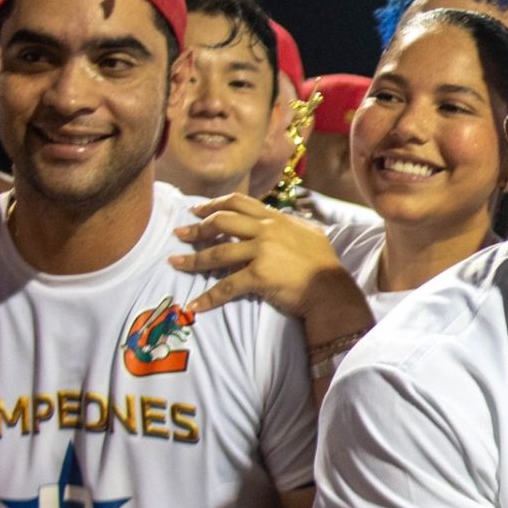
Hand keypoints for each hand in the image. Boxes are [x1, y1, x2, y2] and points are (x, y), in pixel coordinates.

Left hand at [169, 194, 371, 332]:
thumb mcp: (311, 234)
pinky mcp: (258, 276)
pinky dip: (208, 297)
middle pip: (222, 221)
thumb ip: (291, 224)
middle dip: (197, 227)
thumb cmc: (324, 264)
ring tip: (175, 262)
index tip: (197, 210)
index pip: (239, 203)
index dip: (214, 204)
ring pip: (217, 252)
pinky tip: (194, 305)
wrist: (331, 289)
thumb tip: (283, 219)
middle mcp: (266, 231)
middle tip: (181, 234)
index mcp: (276, 219)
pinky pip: (226, 286)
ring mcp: (261, 252)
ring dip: (193, 259)